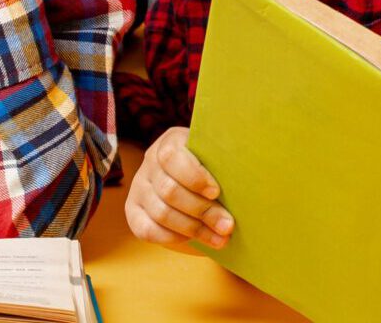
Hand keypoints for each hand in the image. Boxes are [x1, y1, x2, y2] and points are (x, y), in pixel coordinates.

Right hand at [124, 127, 233, 249]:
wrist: (189, 178)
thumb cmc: (211, 166)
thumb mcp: (215, 156)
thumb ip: (223, 163)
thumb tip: (247, 180)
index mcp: (170, 142)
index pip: (171, 156)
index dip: (194, 176)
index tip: (216, 192)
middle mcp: (149, 162)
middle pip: (170, 191)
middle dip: (202, 211)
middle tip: (227, 225)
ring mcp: (139, 187)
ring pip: (162, 213)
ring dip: (194, 229)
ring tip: (220, 238)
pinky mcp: (133, 211)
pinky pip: (148, 230)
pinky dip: (173, 237)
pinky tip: (195, 239)